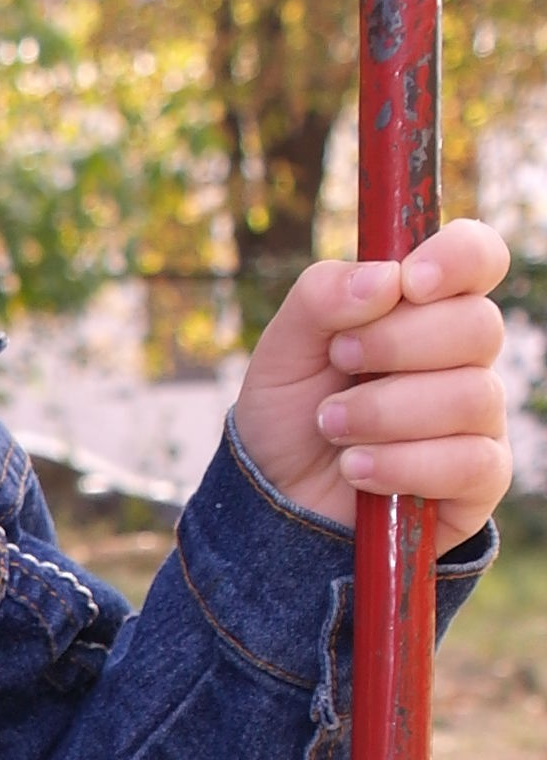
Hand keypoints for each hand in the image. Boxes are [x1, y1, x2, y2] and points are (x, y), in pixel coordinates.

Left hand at [231, 220, 511, 558]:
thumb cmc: (292, 415)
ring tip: (332, 425)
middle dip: (398, 345)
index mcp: (426, 307)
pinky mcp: (480, 479)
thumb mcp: (283, 350)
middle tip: (338, 360)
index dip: (460, 259)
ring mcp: (479, 418)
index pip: (478, 257)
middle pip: (478, 327)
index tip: (410, 283)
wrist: (278, 502)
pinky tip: (357, 468)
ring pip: (472, 395)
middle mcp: (465, 357)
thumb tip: (386, 277)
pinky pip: (471, 462)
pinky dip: (403, 464)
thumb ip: (320, 297)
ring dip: (386, 411)